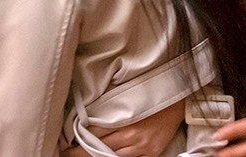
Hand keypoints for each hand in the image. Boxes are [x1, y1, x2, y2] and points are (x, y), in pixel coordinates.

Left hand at [64, 100, 184, 156]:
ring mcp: (141, 147)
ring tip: (83, 155)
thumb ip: (109, 103)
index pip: (93, 133)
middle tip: (68, 152)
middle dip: (81, 151)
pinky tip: (106, 156)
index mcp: (124, 118)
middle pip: (99, 147)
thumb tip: (87, 110)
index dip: (78, 139)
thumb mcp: (128, 95)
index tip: (67, 142)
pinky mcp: (151, 154)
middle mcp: (132, 136)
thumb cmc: (151, 95)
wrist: (178, 101)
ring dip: (96, 156)